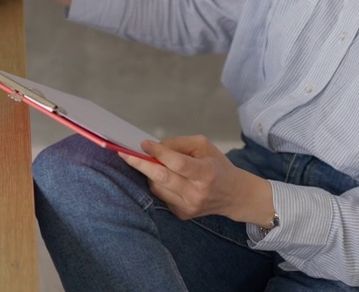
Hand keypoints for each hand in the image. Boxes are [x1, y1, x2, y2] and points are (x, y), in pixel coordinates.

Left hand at [119, 136, 274, 225]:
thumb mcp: (204, 146)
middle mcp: (197, 193)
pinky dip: (158, 184)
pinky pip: (161, 196)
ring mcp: (188, 206)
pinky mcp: (181, 214)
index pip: (178, 163)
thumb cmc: (217, 166)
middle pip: (162, 178)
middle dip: (140, 165)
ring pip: (157, 187)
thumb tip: (154, 147)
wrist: (233, 195)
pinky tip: (163, 177)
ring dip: (149, 173)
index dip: (159, 153)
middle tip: (125, 154)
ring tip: (150, 162)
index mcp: (206, 173)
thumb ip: (179, 144)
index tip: (144, 144)